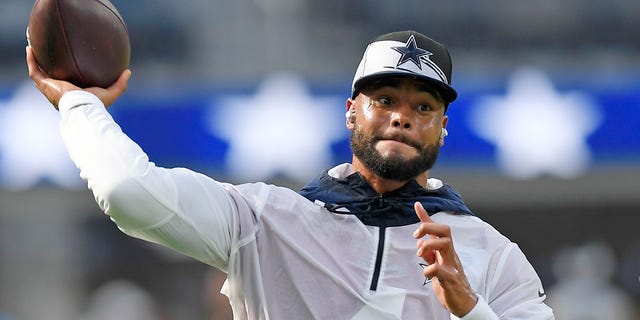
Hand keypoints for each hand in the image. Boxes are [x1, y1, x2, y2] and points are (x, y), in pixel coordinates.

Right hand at [26, 46, 130, 108]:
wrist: (83, 107)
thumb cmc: (96, 104)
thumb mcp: (111, 92)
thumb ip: (120, 83)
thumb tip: (128, 71)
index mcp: (73, 94)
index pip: (68, 83)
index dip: (66, 74)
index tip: (67, 62)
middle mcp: (59, 92)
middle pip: (51, 77)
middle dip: (47, 66)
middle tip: (47, 53)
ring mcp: (50, 89)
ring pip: (39, 73)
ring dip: (35, 61)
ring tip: (33, 47)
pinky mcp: (45, 86)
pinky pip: (34, 72)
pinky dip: (31, 61)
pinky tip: (30, 49)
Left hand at [413, 202, 476, 316]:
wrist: (464, 303)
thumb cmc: (450, 282)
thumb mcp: (436, 264)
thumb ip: (429, 253)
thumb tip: (419, 242)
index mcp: (445, 251)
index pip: (437, 230)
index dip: (426, 217)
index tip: (417, 205)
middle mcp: (450, 255)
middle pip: (445, 231)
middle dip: (428, 227)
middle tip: (416, 236)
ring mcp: (452, 266)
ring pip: (445, 244)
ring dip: (429, 245)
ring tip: (420, 255)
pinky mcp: (451, 279)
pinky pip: (440, 269)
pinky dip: (430, 269)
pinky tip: (426, 273)